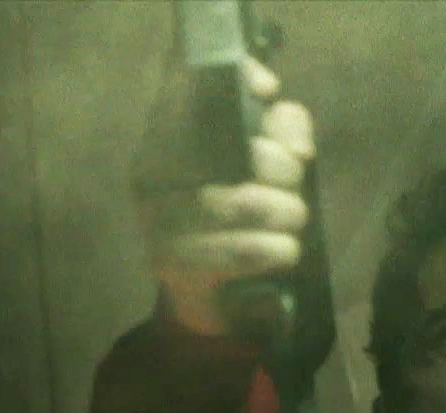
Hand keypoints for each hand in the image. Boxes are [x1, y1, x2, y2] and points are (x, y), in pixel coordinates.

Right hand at [130, 57, 314, 337]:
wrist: (213, 299)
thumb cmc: (243, 223)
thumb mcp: (268, 170)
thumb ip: (282, 131)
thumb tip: (292, 128)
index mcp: (165, 138)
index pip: (189, 88)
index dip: (235, 80)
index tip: (268, 90)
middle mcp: (151, 172)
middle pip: (234, 150)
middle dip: (284, 171)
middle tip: (295, 194)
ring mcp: (156, 218)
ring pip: (241, 203)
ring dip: (286, 216)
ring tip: (292, 227)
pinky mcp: (172, 264)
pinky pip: (239, 251)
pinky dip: (275, 251)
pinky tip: (283, 252)